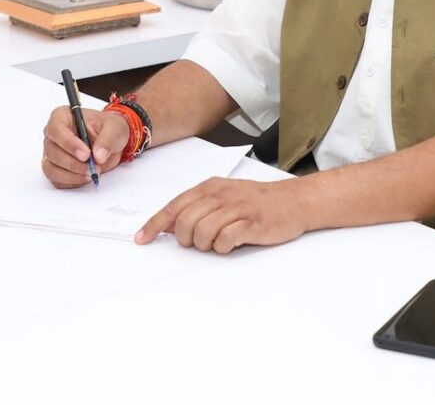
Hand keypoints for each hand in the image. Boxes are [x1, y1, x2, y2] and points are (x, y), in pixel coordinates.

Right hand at [41, 106, 129, 187]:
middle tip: (92, 167)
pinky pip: (57, 180)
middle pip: (52, 151)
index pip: (56, 129)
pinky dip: (71, 182)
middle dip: (73, 163)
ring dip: (72, 175)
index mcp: (63, 117)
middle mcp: (54, 135)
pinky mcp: (55, 169)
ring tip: (91, 173)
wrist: (112, 142)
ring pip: (51, 168)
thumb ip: (107, 140)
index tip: (85, 154)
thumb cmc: (109, 129)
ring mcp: (52, 153)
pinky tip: (85, 177)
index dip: (69, 143)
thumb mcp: (115, 128)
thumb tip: (98, 156)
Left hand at [135, 177, 307, 252]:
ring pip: (201, 233)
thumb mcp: (224, 196)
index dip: (155, 224)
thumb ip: (197, 207)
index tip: (142, 239)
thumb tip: (167, 224)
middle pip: (184, 223)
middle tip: (201, 241)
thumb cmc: (256, 201)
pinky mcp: (251, 223)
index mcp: (210, 187)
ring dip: (206, 244)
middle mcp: (220, 195)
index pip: (174, 206)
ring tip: (219, 241)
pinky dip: (224, 247)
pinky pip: (225, 241)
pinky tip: (233, 243)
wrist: (293, 201)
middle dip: (186, 239)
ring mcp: (236, 208)